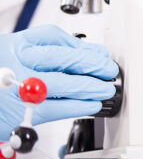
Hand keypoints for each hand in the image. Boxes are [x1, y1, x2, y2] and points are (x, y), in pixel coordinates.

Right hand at [0, 25, 118, 139]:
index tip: (103, 57)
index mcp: (17, 48)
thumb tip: (92, 50)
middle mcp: (17, 69)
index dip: (87, 53)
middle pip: (64, 63)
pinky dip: (79, 107)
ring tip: (105, 89)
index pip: (59, 46)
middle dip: (94, 68)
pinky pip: (57, 109)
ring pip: (64, 86)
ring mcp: (20, 92)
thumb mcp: (18, 44)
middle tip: (109, 72)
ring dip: (91, 88)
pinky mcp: (22, 115)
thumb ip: (55, 42)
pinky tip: (91, 104)